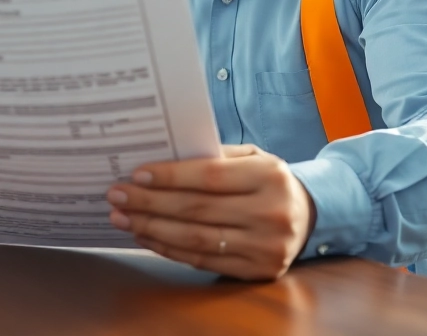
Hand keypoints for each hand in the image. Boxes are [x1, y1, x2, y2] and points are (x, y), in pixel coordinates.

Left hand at [105, 144, 316, 280]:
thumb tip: (162, 157)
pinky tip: (146, 235)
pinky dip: (169, 248)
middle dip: (150, 202)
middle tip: (117, 195)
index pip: (210, 176)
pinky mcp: (257, 271)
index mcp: (270, 176)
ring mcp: (266, 246)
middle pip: (198, 209)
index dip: (171, 176)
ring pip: (196, 238)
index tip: (137, 174)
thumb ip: (215, 155)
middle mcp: (271, 213)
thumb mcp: (252, 157)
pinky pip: (202, 260)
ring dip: (152, 227)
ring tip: (123, 218)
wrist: (309, 216)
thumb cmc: (268, 180)